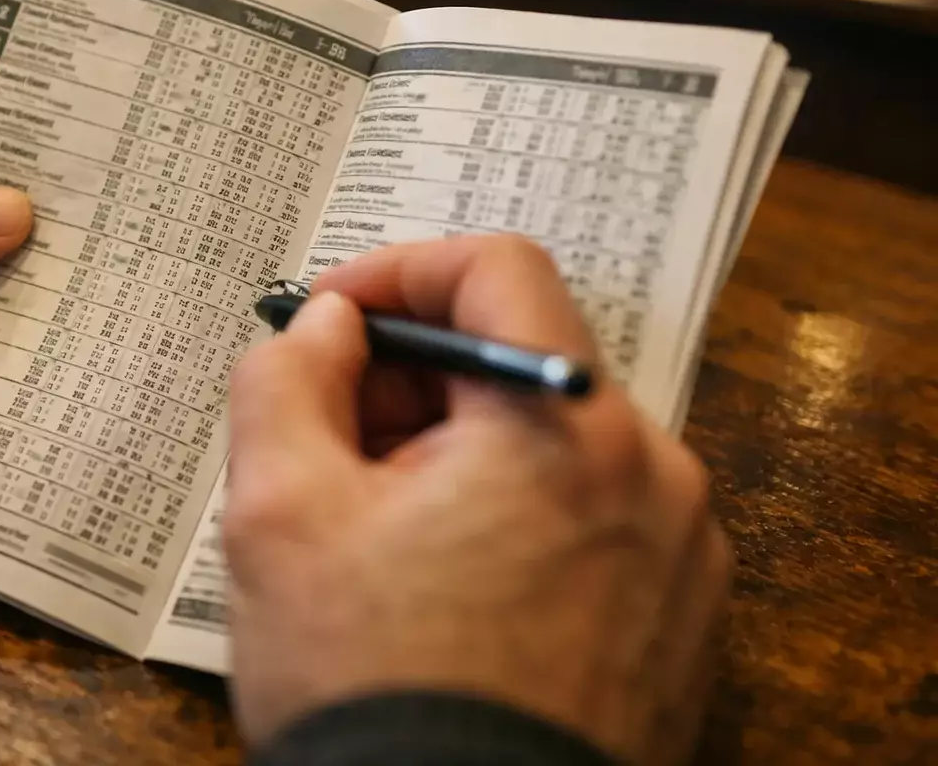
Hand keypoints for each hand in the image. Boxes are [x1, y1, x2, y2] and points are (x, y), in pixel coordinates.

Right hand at [224, 237, 729, 764]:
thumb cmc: (373, 688)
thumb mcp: (280, 512)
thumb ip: (288, 379)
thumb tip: (330, 327)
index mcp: (565, 429)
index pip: (497, 271)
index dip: (398, 272)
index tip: (333, 318)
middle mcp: (652, 474)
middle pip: (523, 361)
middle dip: (413, 381)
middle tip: (330, 435)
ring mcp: (679, 550)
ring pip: (554, 441)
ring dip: (459, 452)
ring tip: (379, 529)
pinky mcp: (679, 613)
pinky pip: (592, 515)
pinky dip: (514, 513)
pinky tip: (446, 581)